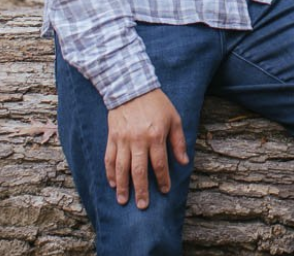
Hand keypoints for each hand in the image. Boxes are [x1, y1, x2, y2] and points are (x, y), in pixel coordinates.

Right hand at [105, 88, 188, 208]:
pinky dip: (110, 172)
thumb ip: (178, 141)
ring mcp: (123, 140)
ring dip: (123, 186)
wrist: (131, 87)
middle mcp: (138, 140)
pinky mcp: (112, 137)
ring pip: (121, 168)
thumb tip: (184, 162)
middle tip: (142, 205)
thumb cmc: (156, 103)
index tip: (165, 190)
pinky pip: (109, 158)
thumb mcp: (174, 118)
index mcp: (155, 136)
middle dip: (141, 190)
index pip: (159, 164)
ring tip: (123, 200)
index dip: (163, 179)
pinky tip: (113, 183)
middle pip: (139, 170)